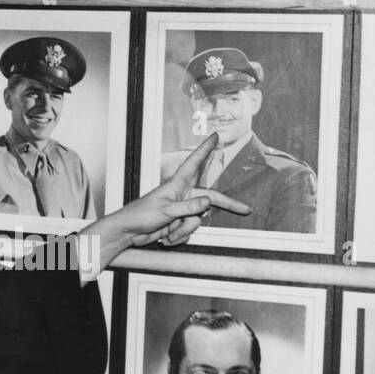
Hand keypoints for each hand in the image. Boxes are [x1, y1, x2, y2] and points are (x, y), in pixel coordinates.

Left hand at [84, 134, 250, 280]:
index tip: (214, 136)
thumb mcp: (166, 211)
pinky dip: (178, 237)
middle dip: (226, 206)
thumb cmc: (140, 215)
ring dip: (182, 230)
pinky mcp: (178, 224)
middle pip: (210, 199)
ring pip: (197, 221)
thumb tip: (208, 202)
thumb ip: (188, 207)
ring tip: (167, 229)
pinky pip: (189, 233)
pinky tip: (164, 236)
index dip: (205, 149)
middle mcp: (182, 196)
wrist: (128, 233)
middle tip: (246, 209)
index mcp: (176, 185)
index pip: (194, 163)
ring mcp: (181, 211)